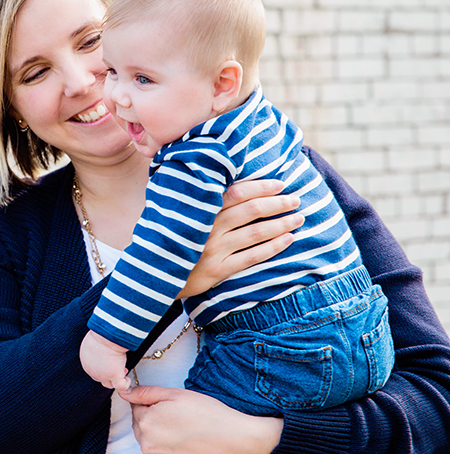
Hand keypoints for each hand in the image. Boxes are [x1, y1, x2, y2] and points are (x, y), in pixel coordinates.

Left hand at [80, 331, 131, 391]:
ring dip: (116, 380)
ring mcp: (103, 375)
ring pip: (109, 384)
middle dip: (109, 374)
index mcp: (86, 362)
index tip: (111, 362)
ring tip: (123, 372)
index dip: (103, 368)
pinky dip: (125, 384)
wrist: (106, 336)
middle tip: (117, 366)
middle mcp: (92, 371)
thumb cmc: (100, 334)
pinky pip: (121, 386)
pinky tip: (127, 379)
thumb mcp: (93, 342)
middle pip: (100, 378)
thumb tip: (102, 347)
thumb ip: (95, 348)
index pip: (93, 370)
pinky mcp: (113, 376)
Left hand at [123, 385, 282, 453]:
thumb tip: (125, 392)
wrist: (239, 443)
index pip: (137, 410)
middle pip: (143, 431)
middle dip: (156, 425)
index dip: (153, 406)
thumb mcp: (177, 394)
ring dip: (163, 444)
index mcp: (146, 423)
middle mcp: (148, 447)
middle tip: (181, 422)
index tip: (169, 409)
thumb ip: (146, 393)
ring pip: (153, 451)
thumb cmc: (211, 416)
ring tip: (188, 437)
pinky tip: (190, 452)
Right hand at [180, 180, 303, 297]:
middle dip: (278, 203)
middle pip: (251, 210)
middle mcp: (208, 227)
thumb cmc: (170, 237)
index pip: (237, 192)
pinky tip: (288, 239)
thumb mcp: (178, 213)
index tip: (280, 184)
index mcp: (200, 209)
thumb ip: (200, 199)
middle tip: (296, 200)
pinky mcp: (218, 270)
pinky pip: (252, 257)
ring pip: (256, 233)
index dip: (261, 187)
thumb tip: (229, 182)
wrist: (153, 272)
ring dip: (281, 224)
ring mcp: (213, 249)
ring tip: (299, 218)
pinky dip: (273, 247)